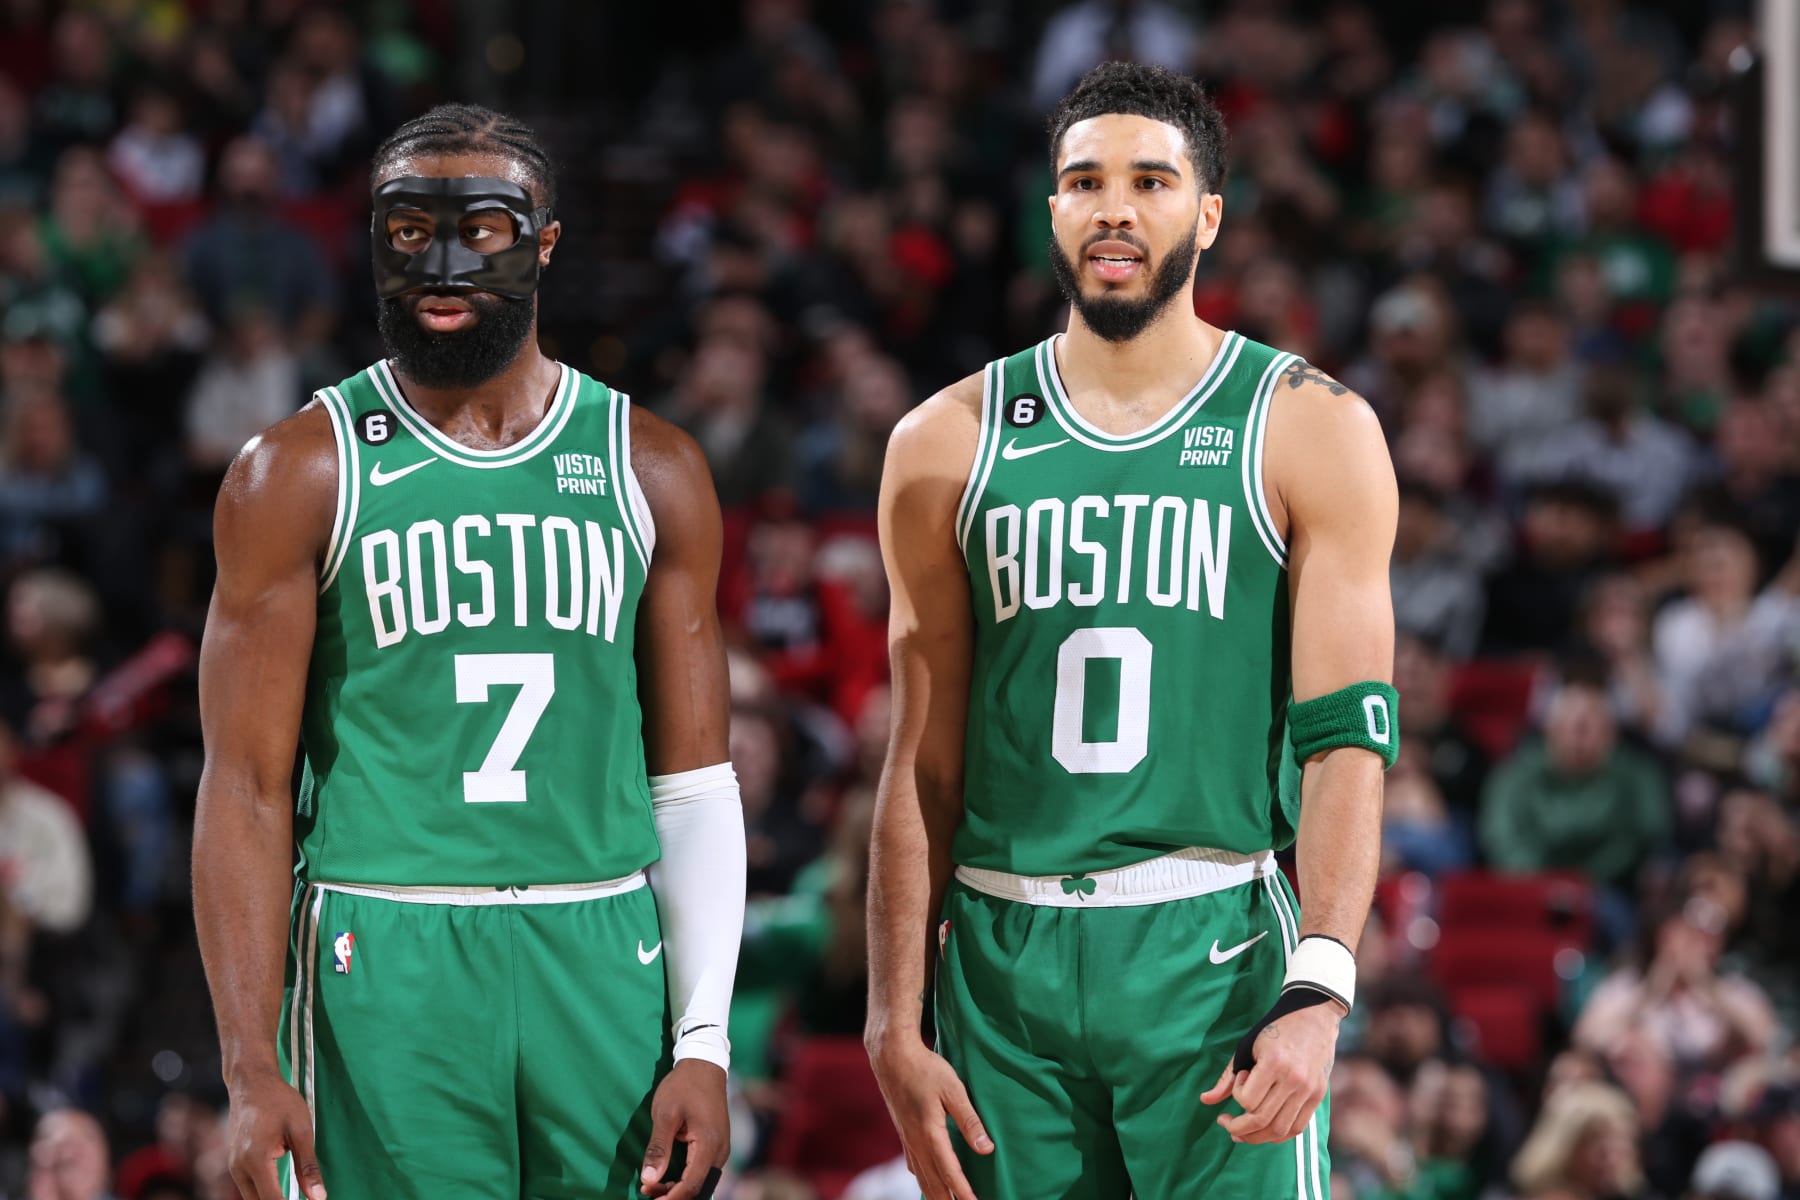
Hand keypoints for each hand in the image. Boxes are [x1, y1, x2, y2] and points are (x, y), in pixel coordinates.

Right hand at [225, 1066, 324, 1199]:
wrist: (251, 1082)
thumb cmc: (278, 1100)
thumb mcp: (301, 1130)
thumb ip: (308, 1166)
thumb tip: (319, 1197)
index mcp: (256, 1160)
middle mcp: (239, 1168)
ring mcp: (234, 1166)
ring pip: (252, 1198)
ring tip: (298, 1197)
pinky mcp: (235, 1163)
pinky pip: (249, 1188)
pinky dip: (265, 1193)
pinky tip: (283, 1192)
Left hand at [640, 1059, 728, 1198]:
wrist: (704, 1064)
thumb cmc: (683, 1086)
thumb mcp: (665, 1115)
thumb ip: (658, 1149)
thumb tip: (649, 1179)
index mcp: (709, 1144)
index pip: (691, 1185)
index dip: (669, 1197)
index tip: (647, 1195)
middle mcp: (720, 1151)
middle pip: (699, 1188)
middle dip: (673, 1195)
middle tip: (646, 1191)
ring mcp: (721, 1148)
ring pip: (702, 1181)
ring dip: (679, 1188)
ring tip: (653, 1185)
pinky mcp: (718, 1144)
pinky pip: (704, 1170)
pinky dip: (686, 1178)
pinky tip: (668, 1176)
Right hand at [868, 1037, 992, 1199]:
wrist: (891, 1056)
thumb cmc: (925, 1068)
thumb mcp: (954, 1090)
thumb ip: (970, 1122)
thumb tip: (986, 1149)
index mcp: (930, 1133)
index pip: (950, 1172)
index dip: (963, 1192)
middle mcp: (916, 1142)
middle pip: (933, 1183)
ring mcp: (907, 1138)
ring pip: (922, 1177)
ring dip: (936, 1194)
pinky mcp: (903, 1132)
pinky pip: (913, 1165)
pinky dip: (923, 1179)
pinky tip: (927, 1181)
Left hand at [1202, 1002, 1341, 1144]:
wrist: (1314, 1017)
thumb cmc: (1275, 1030)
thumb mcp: (1247, 1047)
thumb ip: (1228, 1077)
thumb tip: (1204, 1100)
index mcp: (1274, 1063)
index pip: (1247, 1100)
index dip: (1237, 1095)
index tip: (1241, 1078)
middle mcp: (1294, 1080)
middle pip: (1262, 1120)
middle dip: (1238, 1128)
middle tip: (1225, 1123)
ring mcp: (1309, 1090)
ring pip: (1280, 1130)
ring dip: (1257, 1137)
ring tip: (1241, 1132)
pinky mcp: (1318, 1096)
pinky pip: (1297, 1128)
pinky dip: (1278, 1135)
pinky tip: (1264, 1130)